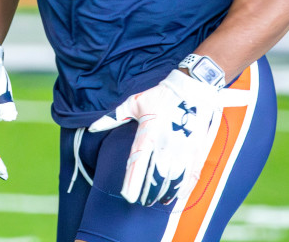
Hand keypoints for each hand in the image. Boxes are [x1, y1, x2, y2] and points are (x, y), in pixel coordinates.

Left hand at [88, 69, 222, 205]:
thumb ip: (113, 118)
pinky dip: (182, 190)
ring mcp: (183, 150)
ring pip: (173, 181)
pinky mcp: (195, 152)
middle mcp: (166, 145)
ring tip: (155, 200)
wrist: (192, 89)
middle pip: (155, 177)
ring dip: (164, 194)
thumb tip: (92, 127)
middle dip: (147, 193)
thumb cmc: (161, 96)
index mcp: (149, 134)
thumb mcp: (134, 103)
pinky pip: (190, 177)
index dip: (133, 182)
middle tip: (140, 201)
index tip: (128, 197)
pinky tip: (174, 197)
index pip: (139, 163)